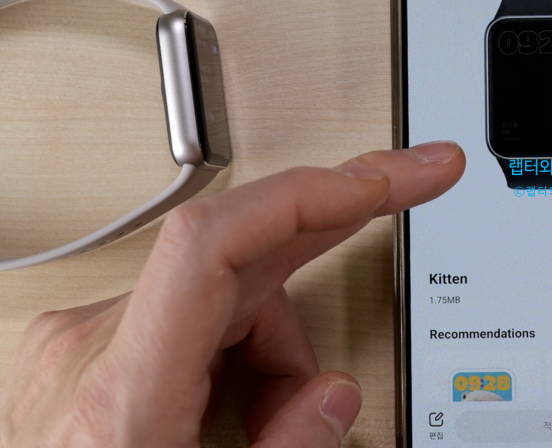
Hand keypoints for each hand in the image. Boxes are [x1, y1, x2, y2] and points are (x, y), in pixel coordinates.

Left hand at [0, 141, 464, 446]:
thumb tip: (334, 395)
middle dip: (332, 225)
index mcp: (122, 392)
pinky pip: (192, 313)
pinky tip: (238, 412)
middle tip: (412, 182)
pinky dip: (237, 350)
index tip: (380, 182)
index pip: (213, 243)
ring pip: (224, 290)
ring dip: (275, 343)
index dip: (305, 197)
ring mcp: (85, 341)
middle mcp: (92, 347)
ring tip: (271, 425)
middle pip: (239, 254)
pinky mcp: (90, 347)